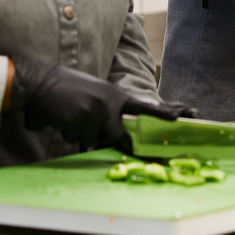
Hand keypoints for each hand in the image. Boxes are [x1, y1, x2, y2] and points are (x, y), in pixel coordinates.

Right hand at [11, 61, 192, 149]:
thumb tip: (119, 136)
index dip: (169, 112)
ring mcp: (96, 112)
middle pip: (121, 136)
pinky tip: (63, 118)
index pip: (147, 107)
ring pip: (95, 140)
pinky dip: (69, 134)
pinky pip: (78, 140)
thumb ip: (111, 112)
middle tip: (135, 152)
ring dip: (82, 135)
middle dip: (124, 147)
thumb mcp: (97, 95)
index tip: (192, 114)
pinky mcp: (79, 120)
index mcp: (117, 96)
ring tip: (73, 118)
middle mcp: (111, 103)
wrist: (42, 82)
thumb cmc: (69, 91)